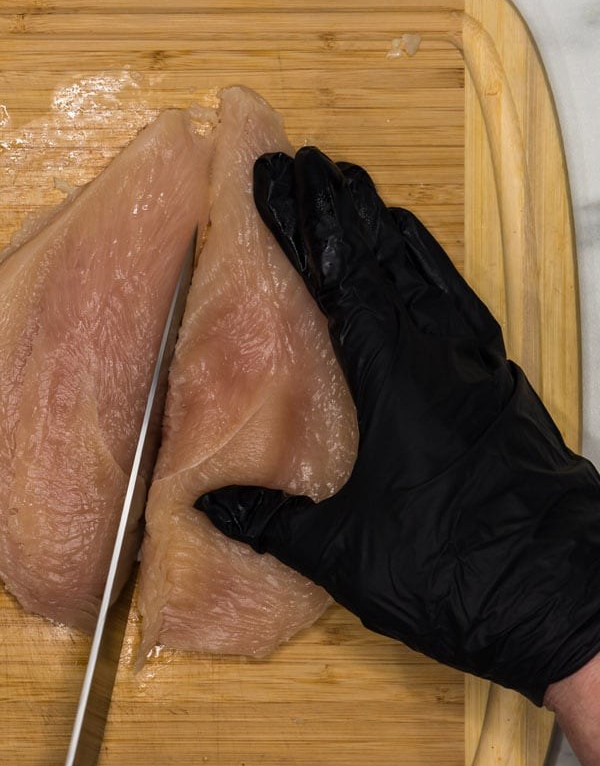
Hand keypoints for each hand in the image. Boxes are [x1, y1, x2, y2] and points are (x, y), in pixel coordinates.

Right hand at [195, 146, 599, 704]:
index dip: (302, 224)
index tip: (271, 177)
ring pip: (429, 273)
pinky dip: (431, 269)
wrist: (573, 603)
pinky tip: (419, 267)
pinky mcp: (505, 392)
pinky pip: (459, 303)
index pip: (342, 278)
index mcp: (399, 379)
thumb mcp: (345, 555)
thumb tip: (204, 503)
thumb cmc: (457, 573)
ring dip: (388, 228)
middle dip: (341, 207)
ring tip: (356, 191)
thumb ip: (271, 522)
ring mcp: (482, 370)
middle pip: (387, 258)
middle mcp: (445, 358)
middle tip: (306, 162)